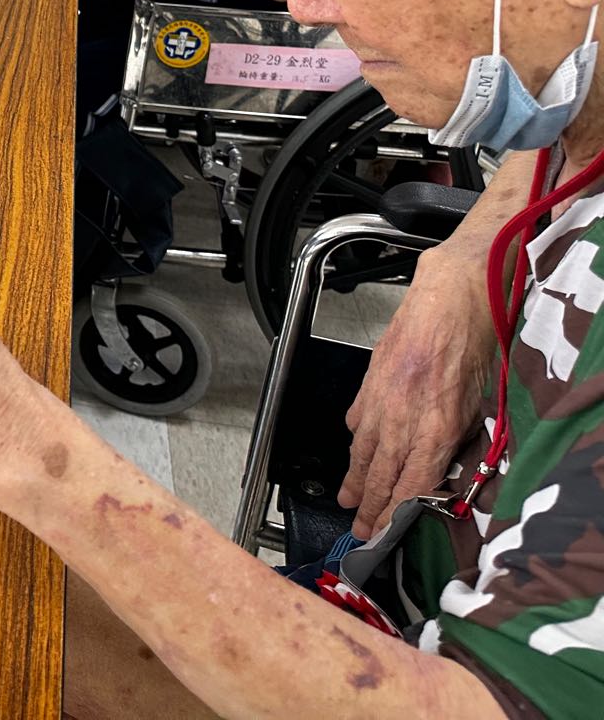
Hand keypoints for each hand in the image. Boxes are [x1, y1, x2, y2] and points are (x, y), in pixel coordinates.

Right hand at [338, 245, 493, 536]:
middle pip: (379, 474)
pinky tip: (354, 445)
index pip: (409, 486)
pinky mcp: (371, 379)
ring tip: (347, 497)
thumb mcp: (482, 401)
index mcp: (436, 428)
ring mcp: (382, 399)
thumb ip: (459, 437)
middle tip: (358, 529)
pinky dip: (355, 437)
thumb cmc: (475, 341)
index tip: (383, 534)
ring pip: (362, 449)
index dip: (392, 515)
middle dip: (367, 506)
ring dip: (354, 477)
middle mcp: (403, 418)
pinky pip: (358, 417)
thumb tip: (448, 466)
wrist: (451, 295)